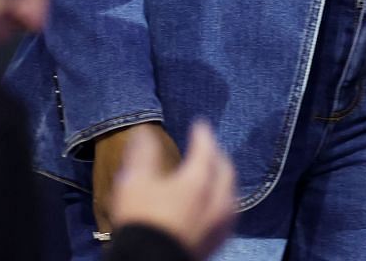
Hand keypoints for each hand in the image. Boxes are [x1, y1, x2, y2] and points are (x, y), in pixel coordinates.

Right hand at [105, 121, 236, 259]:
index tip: (199, 124)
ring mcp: (219, 223)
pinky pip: (228, 216)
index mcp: (198, 180)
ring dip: (224, 180)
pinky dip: (224, 203)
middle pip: (225, 170)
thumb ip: (142, 154)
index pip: (206, 148)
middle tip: (209, 148)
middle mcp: (216, 199)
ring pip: (231, 194)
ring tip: (216, 176)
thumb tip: (145, 132)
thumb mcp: (135, 182)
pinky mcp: (217, 242)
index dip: (203, 133)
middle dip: (218, 155)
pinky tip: (216, 206)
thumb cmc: (142, 220)